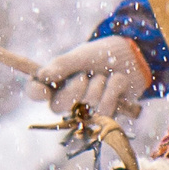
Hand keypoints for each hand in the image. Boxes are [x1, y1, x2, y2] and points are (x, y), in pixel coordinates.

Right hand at [35, 37, 152, 119]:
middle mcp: (66, 98)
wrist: (133, 56)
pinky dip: (113, 90)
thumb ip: (62, 65)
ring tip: (104, 76)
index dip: (35, 92)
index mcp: (54, 82)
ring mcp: (85, 109)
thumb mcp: (81, 56)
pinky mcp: (105, 115)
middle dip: (75, 88)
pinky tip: (117, 82)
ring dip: (98, 85)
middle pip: (58, 106)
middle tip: (85, 75)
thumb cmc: (102, 54)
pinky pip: (105, 110)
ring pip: (85, 106)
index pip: (35, 91)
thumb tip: (42, 76)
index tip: (43, 89)